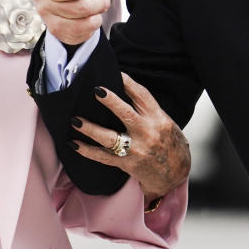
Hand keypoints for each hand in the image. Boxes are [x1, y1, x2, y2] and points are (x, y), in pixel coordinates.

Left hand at [72, 72, 189, 200]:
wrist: (175, 175)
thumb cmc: (169, 143)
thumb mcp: (165, 122)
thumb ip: (146, 110)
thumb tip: (122, 89)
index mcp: (159, 119)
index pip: (142, 96)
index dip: (128, 83)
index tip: (115, 73)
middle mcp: (148, 133)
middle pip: (126, 114)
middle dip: (110, 101)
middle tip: (95, 90)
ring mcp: (136, 150)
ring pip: (110, 137)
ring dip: (90, 128)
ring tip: (75, 120)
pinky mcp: (126, 164)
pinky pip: (103, 157)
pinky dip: (87, 150)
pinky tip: (74, 143)